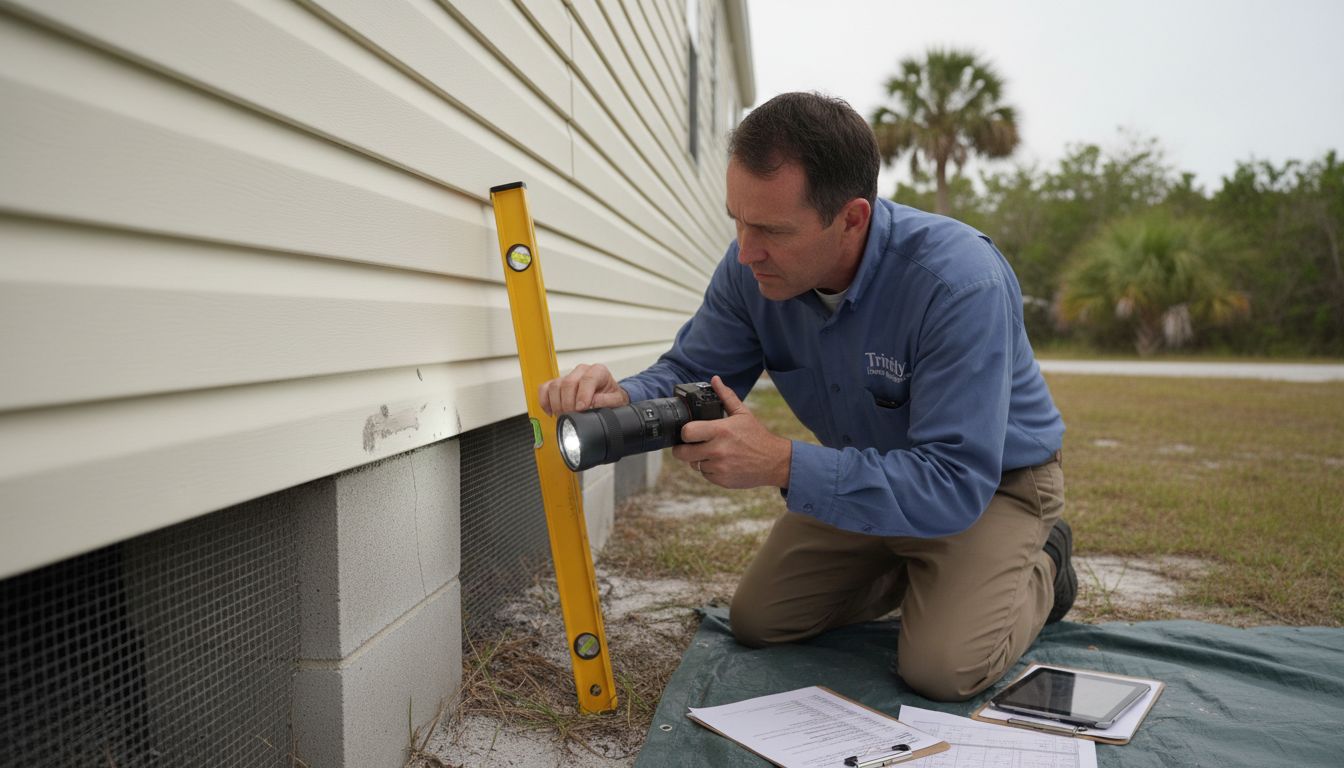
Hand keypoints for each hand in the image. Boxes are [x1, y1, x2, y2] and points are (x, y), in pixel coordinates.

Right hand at [538, 363, 630, 415]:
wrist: (607, 396)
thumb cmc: (611, 396)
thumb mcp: (617, 400)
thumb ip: (607, 401)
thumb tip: (594, 402)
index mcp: (598, 371)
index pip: (587, 379)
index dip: (582, 395)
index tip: (581, 408)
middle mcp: (582, 371)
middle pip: (568, 383)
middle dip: (569, 403)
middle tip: (573, 416)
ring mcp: (568, 376)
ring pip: (555, 386)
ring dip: (557, 404)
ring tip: (565, 415)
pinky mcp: (558, 383)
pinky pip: (544, 388)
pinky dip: (545, 401)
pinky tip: (551, 412)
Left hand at [672, 376, 791, 489]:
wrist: (774, 462)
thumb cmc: (757, 436)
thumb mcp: (743, 414)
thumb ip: (726, 396)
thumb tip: (715, 380)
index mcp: (720, 430)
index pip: (687, 432)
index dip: (684, 433)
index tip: (688, 432)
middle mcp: (717, 450)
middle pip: (682, 453)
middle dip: (683, 449)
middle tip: (690, 445)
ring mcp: (719, 467)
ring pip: (694, 464)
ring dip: (698, 460)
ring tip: (712, 452)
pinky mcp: (721, 480)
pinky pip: (705, 474)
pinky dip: (709, 470)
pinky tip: (720, 462)